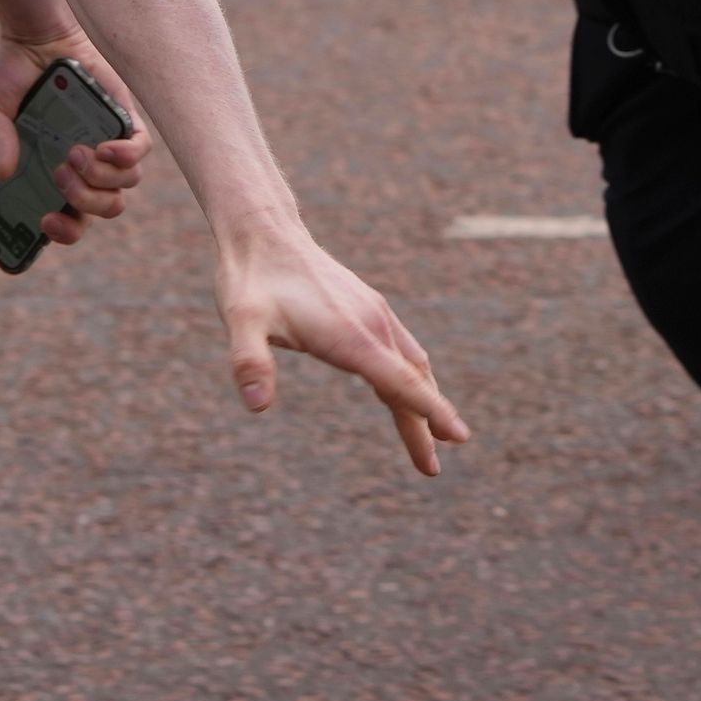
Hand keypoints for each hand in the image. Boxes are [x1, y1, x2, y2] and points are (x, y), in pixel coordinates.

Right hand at [0, 30, 148, 251]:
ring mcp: (108, 142)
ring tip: (74, 153)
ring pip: (126, 184)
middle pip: (105, 208)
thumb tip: (4, 173)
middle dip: (84, 201)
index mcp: (57, 174)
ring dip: (102, 178)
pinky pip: (141, 148)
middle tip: (59, 173)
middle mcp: (88, 164)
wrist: (33, 33)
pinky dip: (126, 155)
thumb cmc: (11, 74)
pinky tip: (103, 146)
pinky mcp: (123, 116)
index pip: (73, 221)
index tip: (46, 220)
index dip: (65, 232)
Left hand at [215, 224, 469, 476]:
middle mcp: (371, 324)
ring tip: (432, 439)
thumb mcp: (240, 320)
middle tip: (431, 471)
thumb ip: (248, 360)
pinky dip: (411, 378)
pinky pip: (400, 350)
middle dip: (427, 423)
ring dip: (421, 402)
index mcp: (350, 334)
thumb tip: (256, 404)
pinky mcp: (367, 308)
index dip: (430, 411)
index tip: (460, 437)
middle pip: (411, 382)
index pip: (400, 381)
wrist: (263, 230)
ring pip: (410, 365)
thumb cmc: (250, 279)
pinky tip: (404, 392)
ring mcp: (373, 314)